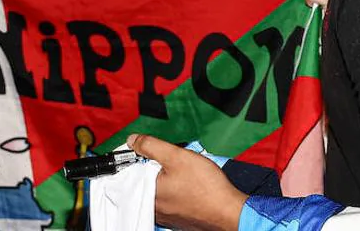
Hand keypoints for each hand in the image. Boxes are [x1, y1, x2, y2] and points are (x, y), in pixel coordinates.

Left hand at [127, 134, 246, 230]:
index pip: (128, 172)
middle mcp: (154, 208)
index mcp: (148, 194)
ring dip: (165, 178)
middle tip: (171, 160)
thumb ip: (150, 145)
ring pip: (157, 189)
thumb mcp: (176, 156)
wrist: (232, 212)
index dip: (135, 156)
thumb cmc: (207, 188)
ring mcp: (166, 216)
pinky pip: (169, 199)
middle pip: (143, 180)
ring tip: (183, 172)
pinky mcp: (178, 218)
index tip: (144, 149)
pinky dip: (175, 190)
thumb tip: (133, 140)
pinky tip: (188, 184)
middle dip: (153, 167)